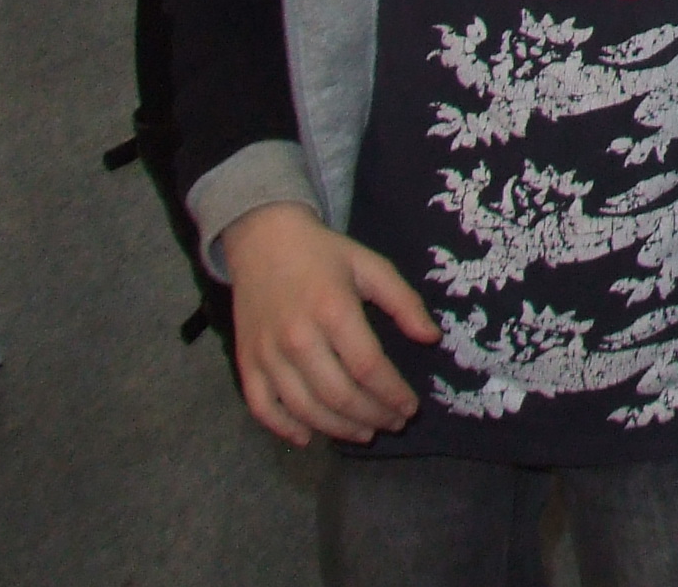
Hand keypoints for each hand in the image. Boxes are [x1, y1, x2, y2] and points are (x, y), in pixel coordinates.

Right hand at [223, 201, 431, 445]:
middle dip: (372, 416)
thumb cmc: (324, 254)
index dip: (392, 394)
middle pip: (338, 395)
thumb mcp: (371, 266)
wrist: (263, 240)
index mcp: (333, 310)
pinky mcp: (246, 363)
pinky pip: (262, 408)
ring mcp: (267, 354)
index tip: (411, 407)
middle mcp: (298, 338)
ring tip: (364, 433)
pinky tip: (307, 438)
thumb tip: (431, 338)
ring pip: (304, 408)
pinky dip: (283, 429)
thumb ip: (404, 302)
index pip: (368, 367)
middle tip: (393, 424)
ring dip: (337, 429)